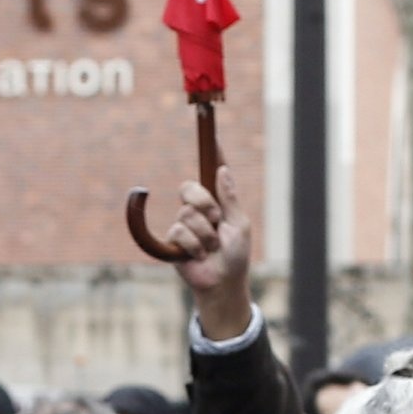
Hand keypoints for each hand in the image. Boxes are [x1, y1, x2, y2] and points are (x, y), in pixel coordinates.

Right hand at [159, 166, 258, 341]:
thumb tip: (223, 169)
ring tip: (211, 249)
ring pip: (187, 215)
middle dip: (205, 205)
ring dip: (205, 235)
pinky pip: (179, 232)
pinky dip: (193, 246)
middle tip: (216, 222)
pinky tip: (198, 256)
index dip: (211, 152)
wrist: (224, 283)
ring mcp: (184, 224)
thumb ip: (230, 199)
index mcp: (217, 201)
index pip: (212, 172)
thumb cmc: (236, 256)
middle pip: (189, 188)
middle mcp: (198, 209)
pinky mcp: (173, 241)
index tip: (211, 131)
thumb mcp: (239, 225)